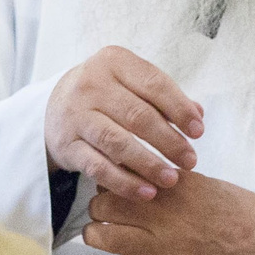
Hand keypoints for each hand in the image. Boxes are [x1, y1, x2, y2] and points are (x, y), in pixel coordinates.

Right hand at [46, 46, 204, 199]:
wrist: (55, 106)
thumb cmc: (106, 94)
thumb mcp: (131, 83)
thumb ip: (164, 97)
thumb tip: (198, 114)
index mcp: (114, 62)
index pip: (154, 84)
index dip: (180, 109)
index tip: (199, 131)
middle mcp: (91, 84)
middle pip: (138, 115)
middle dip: (169, 141)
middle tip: (190, 161)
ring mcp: (76, 115)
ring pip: (117, 142)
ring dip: (149, 164)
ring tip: (171, 179)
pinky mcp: (66, 145)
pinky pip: (98, 167)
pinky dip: (124, 182)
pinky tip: (146, 193)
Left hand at [84, 171, 254, 254]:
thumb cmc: (248, 218)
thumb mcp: (212, 186)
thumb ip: (179, 184)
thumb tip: (152, 177)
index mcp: (177, 186)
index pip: (125, 172)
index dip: (113, 176)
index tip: (115, 182)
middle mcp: (164, 214)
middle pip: (104, 202)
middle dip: (99, 205)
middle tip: (105, 211)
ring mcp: (162, 249)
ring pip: (102, 236)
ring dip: (95, 234)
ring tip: (100, 236)